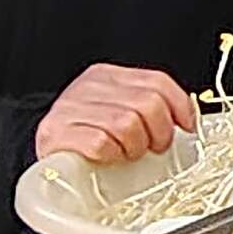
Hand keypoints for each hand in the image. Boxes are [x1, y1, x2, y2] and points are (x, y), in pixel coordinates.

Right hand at [34, 63, 196, 166]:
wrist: (45, 157)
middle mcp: (88, 87)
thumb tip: (186, 121)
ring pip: (127, 124)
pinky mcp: (56, 134)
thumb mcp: (118, 114)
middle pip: (148, 103)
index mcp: (107, 76)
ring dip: (134, 147)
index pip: (157, 81)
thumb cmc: (86, 138)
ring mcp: (70, 108)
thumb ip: (146, 109)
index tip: (186, 126)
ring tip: (127, 153)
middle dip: (159, 132)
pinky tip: (107, 157)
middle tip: (153, 147)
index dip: (179, 106)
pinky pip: (101, 143)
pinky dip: (111, 155)